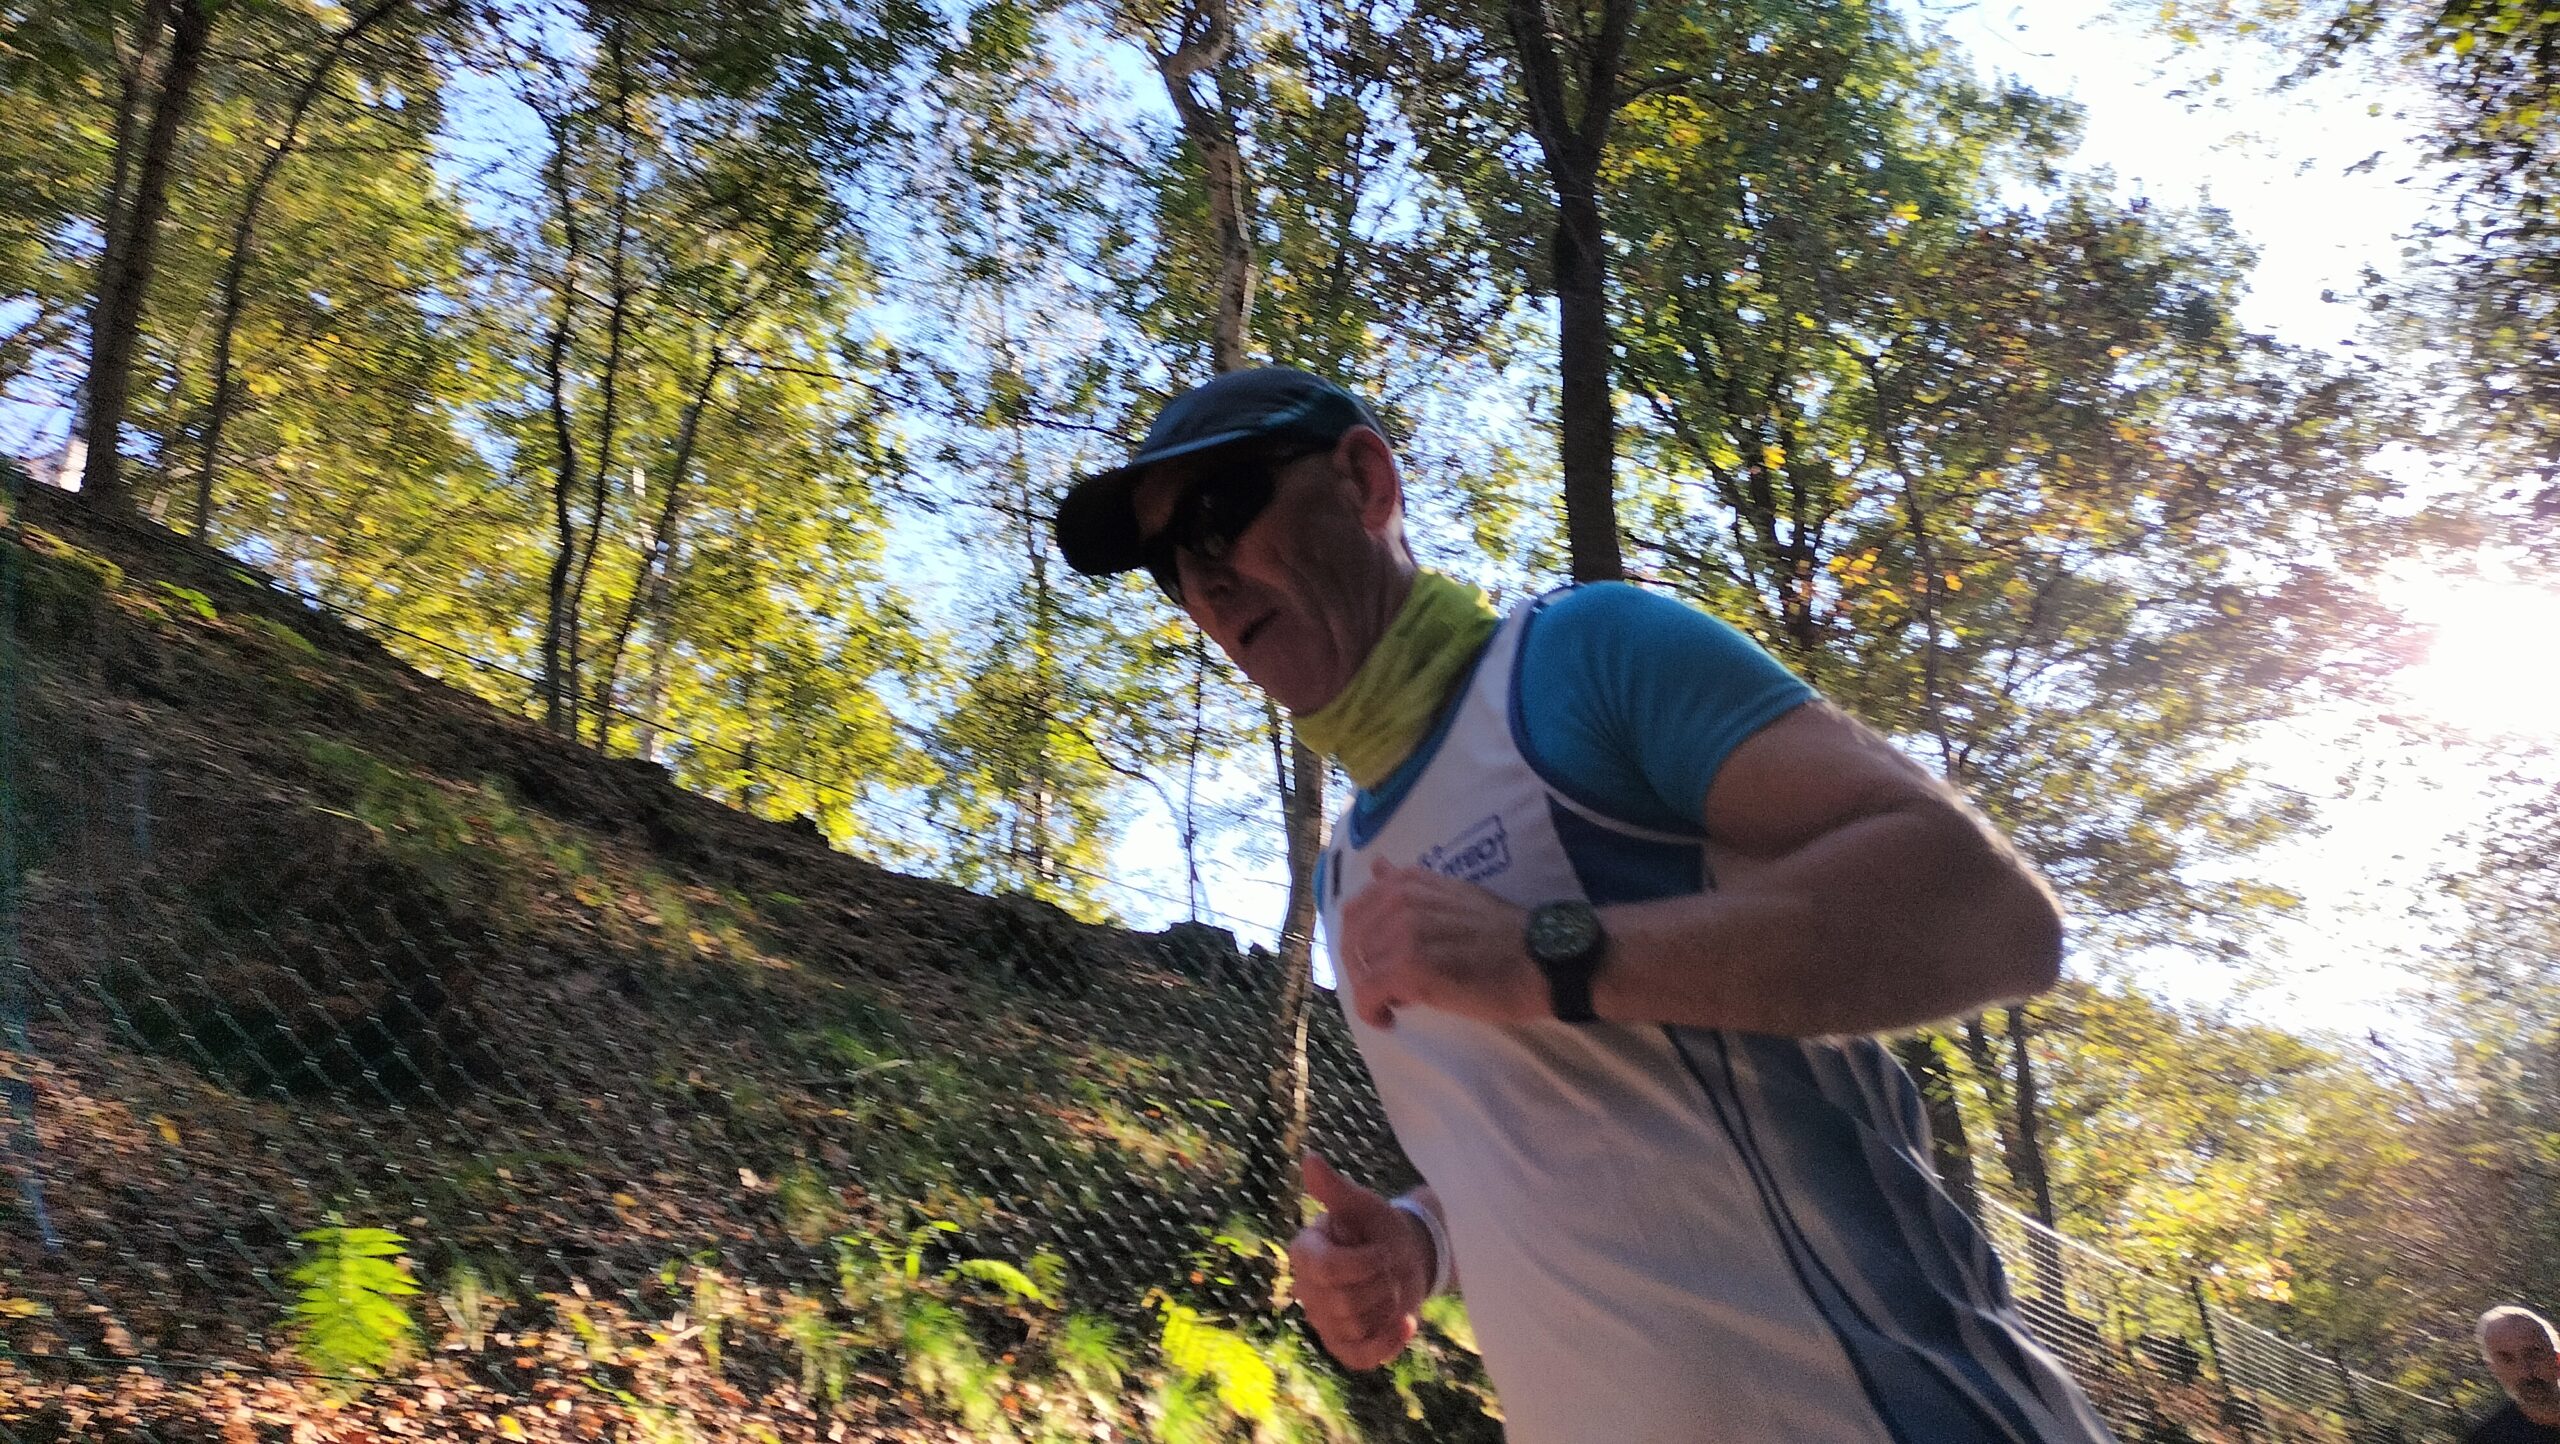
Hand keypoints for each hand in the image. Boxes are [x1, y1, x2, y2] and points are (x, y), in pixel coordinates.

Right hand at [1287, 1154, 1429, 1369]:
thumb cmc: (1378, 1227)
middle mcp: (1306, 1289)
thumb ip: (1335, 1189)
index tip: (1382, 1250)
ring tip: (1391, 1288)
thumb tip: (1309, 1159)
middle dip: (1380, 1285)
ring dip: (1387, 1307)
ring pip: (1357, 1328)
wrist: (1404, 1256)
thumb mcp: (1363, 1205)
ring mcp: (1323, 1321)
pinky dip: (1389, 1343)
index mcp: (1305, 1253)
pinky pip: (1361, 1358)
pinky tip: (1406, 1322)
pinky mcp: (1343, 1346)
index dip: (1365, 1263)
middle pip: (1346, 1303)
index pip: (1329, 1271)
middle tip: (1388, 1269)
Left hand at [1337, 859, 1545, 1028]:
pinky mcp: (1410, 968)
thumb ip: (1411, 884)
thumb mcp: (1453, 893)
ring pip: (1359, 971)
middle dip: (1363, 971)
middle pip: (1352, 944)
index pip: (1354, 913)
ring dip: (1373, 991)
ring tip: (1402, 999)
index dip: (1361, 945)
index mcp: (1408, 882)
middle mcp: (1401, 901)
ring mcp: (1404, 933)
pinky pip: (1367, 995)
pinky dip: (1373, 1012)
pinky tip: (1390, 1019)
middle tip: (1389, 990)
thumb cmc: (1502, 933)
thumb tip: (1377, 865)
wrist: (1540, 960)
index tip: (1380, 964)